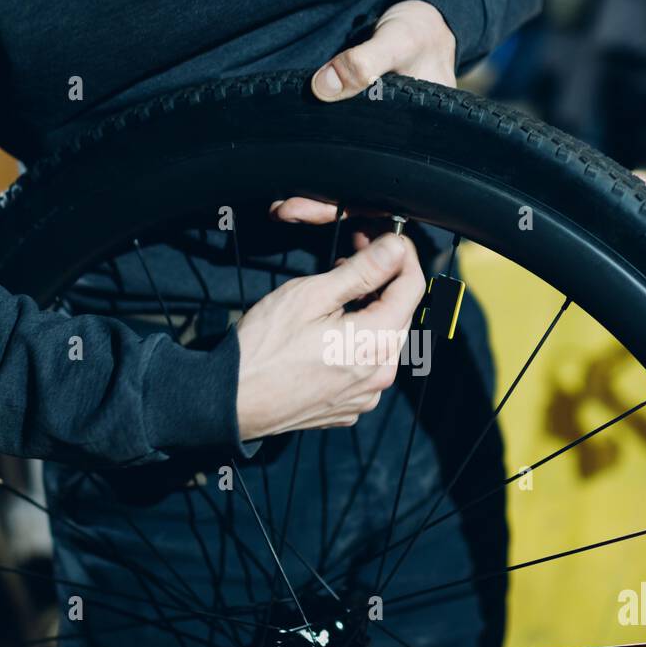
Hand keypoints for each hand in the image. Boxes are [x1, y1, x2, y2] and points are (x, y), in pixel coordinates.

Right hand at [235, 232, 423, 440]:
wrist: (231, 400)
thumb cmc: (263, 349)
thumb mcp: (311, 296)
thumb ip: (362, 271)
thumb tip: (395, 249)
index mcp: (376, 343)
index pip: (414, 288)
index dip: (403, 257)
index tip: (388, 240)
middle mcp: (380, 374)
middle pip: (401, 315)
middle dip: (385, 283)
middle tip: (355, 258)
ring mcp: (366, 395)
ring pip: (384, 341)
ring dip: (370, 313)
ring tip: (336, 296)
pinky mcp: (350, 406)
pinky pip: (366, 367)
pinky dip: (357, 344)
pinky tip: (330, 332)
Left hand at [270, 0, 456, 225]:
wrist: (417, 21)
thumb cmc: (419, 34)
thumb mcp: (399, 40)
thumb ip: (365, 61)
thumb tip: (322, 87)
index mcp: (421, 148)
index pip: (393, 191)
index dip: (361, 208)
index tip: (325, 209)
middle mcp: (400, 157)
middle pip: (366, 200)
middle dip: (324, 210)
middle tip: (285, 211)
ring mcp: (379, 151)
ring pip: (349, 190)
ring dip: (315, 201)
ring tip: (279, 207)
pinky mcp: (358, 139)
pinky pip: (337, 166)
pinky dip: (314, 178)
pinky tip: (288, 185)